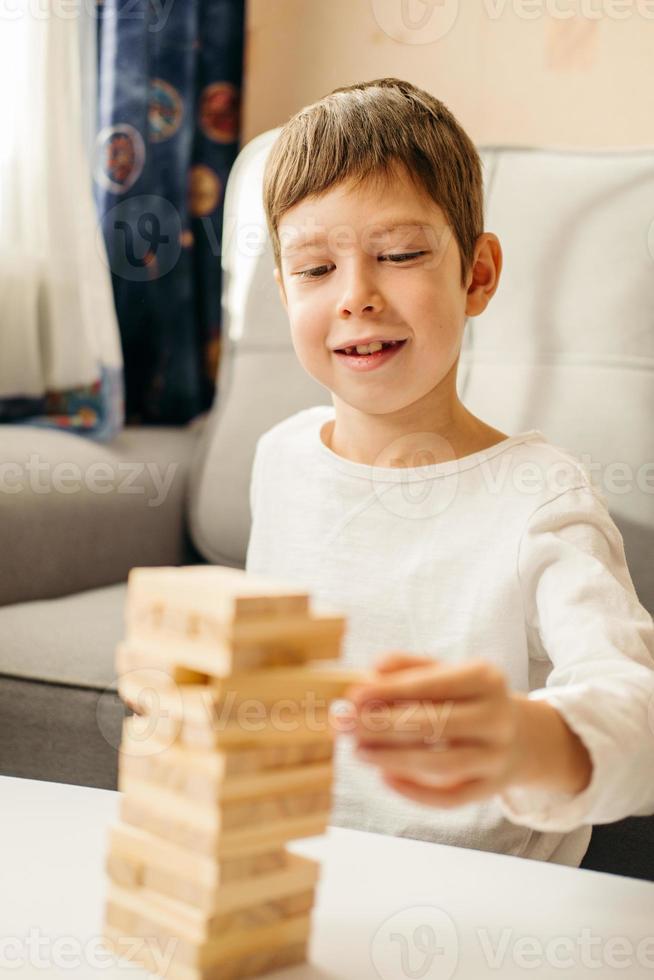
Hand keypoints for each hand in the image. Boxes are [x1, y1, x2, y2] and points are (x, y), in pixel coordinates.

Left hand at [335, 652, 532, 808]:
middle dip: (384, 725)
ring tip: (358, 751)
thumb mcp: (446, 672)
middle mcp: (497, 717)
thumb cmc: (467, 698)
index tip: (354, 695)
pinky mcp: (490, 789)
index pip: (433, 684)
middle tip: (345, 725)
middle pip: (435, 724)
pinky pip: (450, 798)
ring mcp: (496, 756)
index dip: (391, 690)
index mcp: (486, 678)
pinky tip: (384, 777)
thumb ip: (408, 668)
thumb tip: (371, 673)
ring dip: (393, 758)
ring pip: (441, 764)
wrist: (519, 735)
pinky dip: (415, 791)